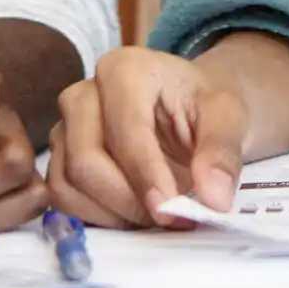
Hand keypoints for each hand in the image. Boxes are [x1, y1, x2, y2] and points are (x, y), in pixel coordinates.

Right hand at [43, 47, 245, 228]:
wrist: (192, 110)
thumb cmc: (204, 107)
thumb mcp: (229, 117)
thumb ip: (222, 152)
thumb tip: (214, 198)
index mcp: (125, 70)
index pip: (125, 130)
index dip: (146, 176)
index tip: (171, 209)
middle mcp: (83, 94)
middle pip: (85, 160)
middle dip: (128, 200)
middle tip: (170, 217)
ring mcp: (65, 127)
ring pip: (67, 184)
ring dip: (113, 213)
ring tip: (155, 215)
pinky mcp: (59, 158)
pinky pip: (62, 199)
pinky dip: (97, 217)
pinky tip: (133, 214)